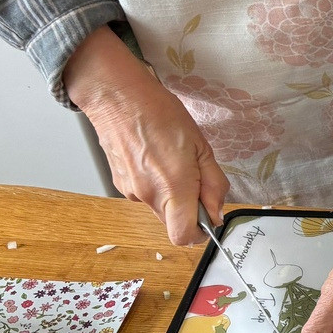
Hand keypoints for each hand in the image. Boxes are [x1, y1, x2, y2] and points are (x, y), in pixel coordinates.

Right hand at [65, 25, 226, 245]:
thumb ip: (213, 184)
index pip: (184, 236)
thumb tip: (216, 213)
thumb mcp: (201, 147)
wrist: (116, 96)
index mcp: (172, 187)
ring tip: (171, 160)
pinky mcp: (119, 184)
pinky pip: (145, 194)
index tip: (208, 215)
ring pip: (159, 208)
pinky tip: (154, 157)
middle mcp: (148, 195)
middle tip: (194, 176)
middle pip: (173, 222)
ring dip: (172, 195)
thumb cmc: (161, 113)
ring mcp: (130, 191)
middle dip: (188, 209)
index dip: (200, 232)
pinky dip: (155, 184)